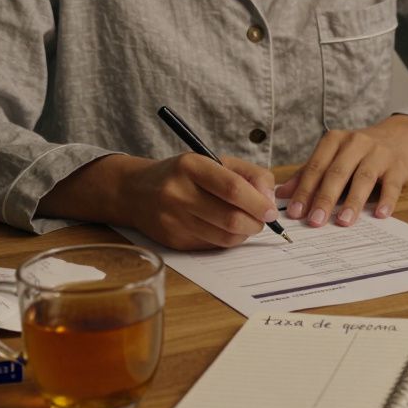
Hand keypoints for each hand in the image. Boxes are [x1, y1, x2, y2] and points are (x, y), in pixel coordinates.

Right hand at [118, 153, 277, 250]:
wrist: (136, 191)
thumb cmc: (184, 174)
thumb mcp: (215, 161)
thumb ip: (250, 175)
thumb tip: (270, 200)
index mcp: (191, 166)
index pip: (232, 188)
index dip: (258, 202)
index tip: (271, 210)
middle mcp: (178, 193)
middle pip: (231, 218)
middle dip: (256, 222)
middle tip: (262, 219)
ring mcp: (173, 220)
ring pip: (225, 237)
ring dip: (244, 234)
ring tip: (246, 222)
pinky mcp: (173, 240)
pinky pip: (212, 246)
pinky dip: (227, 240)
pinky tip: (224, 228)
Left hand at [276, 116, 407, 227]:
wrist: (402, 135)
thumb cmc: (361, 150)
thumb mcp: (334, 154)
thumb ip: (309, 173)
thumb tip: (282, 194)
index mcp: (334, 140)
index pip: (316, 167)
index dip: (304, 190)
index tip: (295, 212)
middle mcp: (356, 143)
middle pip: (337, 173)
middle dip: (324, 198)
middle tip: (315, 221)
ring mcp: (378, 154)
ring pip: (363, 178)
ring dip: (352, 201)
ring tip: (343, 221)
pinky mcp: (398, 166)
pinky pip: (391, 184)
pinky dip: (386, 200)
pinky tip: (380, 214)